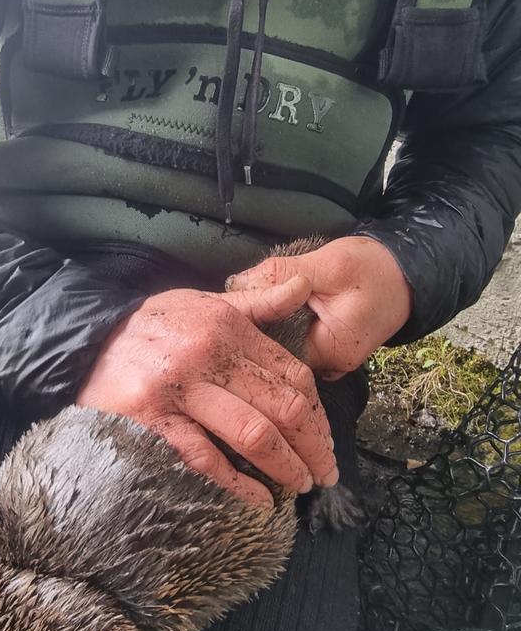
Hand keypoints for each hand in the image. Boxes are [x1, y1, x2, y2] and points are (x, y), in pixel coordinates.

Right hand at [76, 281, 338, 508]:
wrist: (83, 341)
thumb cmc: (149, 325)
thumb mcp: (203, 302)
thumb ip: (257, 304)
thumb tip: (303, 287)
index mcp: (228, 327)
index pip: (292, 375)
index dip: (317, 414)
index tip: (326, 441)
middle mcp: (209, 356)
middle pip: (282, 408)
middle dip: (312, 446)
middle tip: (324, 474)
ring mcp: (181, 391)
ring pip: (252, 434)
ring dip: (284, 466)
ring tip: (299, 485)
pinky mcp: (154, 420)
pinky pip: (205, 456)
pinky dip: (237, 482)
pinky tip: (259, 499)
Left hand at [226, 237, 413, 380]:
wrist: (405, 275)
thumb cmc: (375, 270)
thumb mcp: (330, 264)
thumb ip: (284, 272)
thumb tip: (239, 282)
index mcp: (331, 352)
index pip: (274, 355)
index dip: (248, 333)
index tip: (226, 316)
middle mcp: (327, 366)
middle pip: (274, 358)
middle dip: (252, 333)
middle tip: (226, 311)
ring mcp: (325, 363)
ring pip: (281, 351)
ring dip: (264, 331)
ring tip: (240, 312)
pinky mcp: (321, 352)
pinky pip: (291, 345)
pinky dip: (278, 330)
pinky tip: (263, 315)